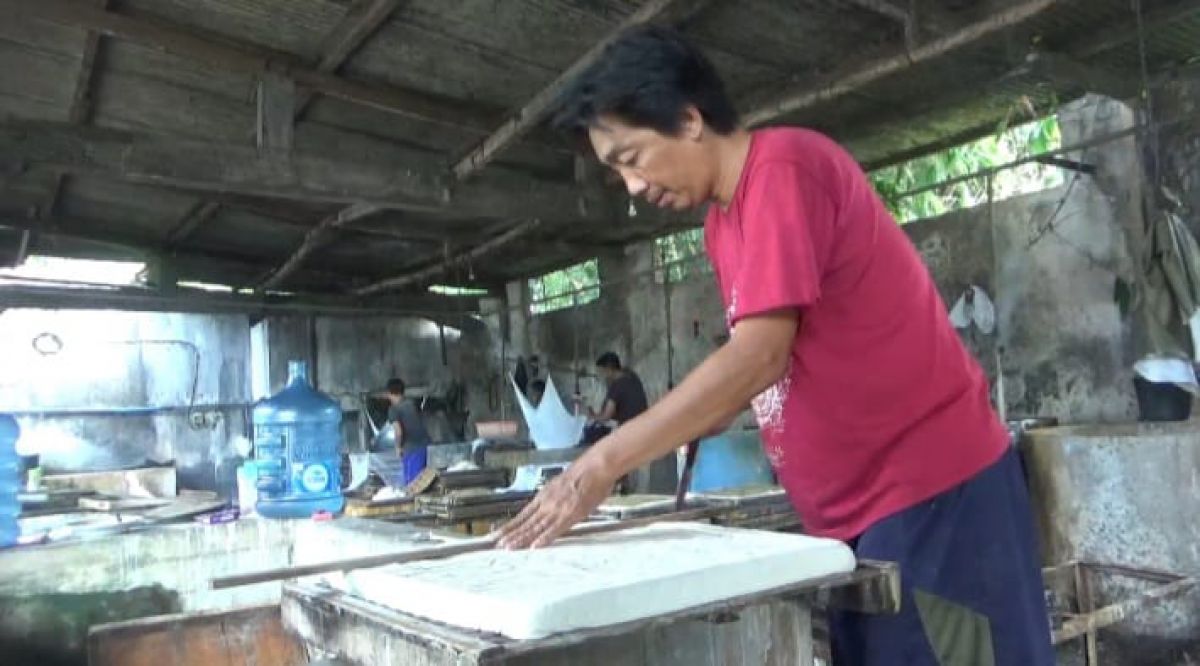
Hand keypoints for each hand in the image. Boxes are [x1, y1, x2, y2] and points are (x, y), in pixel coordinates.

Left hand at [496, 454, 615, 548]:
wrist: (595, 467)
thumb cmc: (583, 474)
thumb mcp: (561, 484)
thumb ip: (553, 497)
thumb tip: (549, 505)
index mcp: (544, 497)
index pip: (523, 515)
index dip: (511, 525)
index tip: (499, 533)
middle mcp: (547, 504)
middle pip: (526, 522)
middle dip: (510, 534)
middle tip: (496, 544)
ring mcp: (557, 510)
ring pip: (536, 527)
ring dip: (522, 538)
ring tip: (508, 547)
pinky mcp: (570, 515)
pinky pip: (555, 529)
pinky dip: (544, 538)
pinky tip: (534, 546)